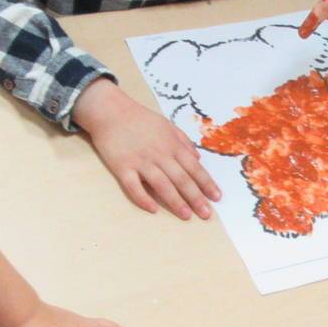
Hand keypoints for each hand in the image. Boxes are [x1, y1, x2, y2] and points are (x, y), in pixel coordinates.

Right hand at [73, 79, 220, 218]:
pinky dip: (143, 198)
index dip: (206, 183)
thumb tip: (198, 159)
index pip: (194, 168)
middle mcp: (159, 155)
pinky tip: (153, 209)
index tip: (217, 198)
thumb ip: (183, 141)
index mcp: (172, 145)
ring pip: (162, 185)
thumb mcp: (167, 125)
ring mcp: (140, 161)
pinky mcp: (122, 167)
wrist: (111, 111)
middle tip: (206, 214)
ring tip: (186, 215)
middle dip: (196, 197)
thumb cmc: (140, 119)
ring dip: (175, 201)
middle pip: (181, 179)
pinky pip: (133, 186)